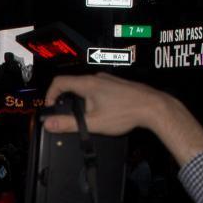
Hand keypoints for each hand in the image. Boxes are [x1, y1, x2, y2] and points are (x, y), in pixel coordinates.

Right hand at [43, 73, 168, 135]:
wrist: (154, 108)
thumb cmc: (125, 113)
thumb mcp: (93, 122)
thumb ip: (68, 123)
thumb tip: (48, 124)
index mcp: (87, 84)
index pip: (59, 82)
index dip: (50, 94)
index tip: (51, 107)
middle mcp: (97, 78)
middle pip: (72, 84)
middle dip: (66, 100)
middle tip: (68, 115)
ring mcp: (108, 79)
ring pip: (86, 87)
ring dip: (81, 100)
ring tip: (88, 115)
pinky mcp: (117, 84)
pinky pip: (98, 88)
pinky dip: (94, 99)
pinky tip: (104, 111)